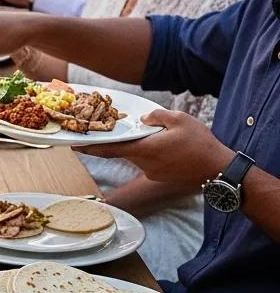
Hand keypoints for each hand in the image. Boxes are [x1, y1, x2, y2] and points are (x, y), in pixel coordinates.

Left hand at [77, 109, 231, 188]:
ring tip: (146, 134)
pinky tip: (161, 144)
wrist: (219, 170)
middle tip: (102, 131)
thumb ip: (156, 116)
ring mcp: (151, 172)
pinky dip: (147, 152)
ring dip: (134, 145)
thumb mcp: (180, 119)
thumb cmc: (200, 144)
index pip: (110, 149)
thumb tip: (143, 118)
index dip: (90, 147)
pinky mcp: (160, 175)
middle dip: (112, 141)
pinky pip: (147, 161)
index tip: (73, 145)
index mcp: (145, 149)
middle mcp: (144, 163)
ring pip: (135, 155)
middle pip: (121, 150)